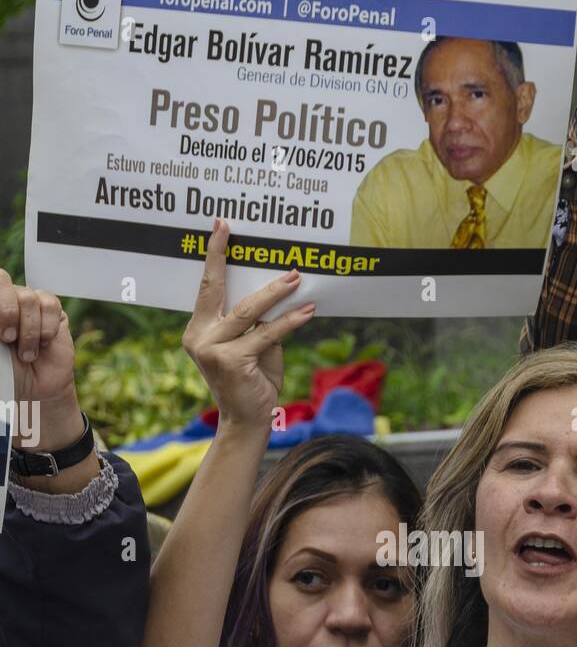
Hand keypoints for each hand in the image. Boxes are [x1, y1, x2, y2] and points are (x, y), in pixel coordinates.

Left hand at [0, 269, 80, 451]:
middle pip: (2, 279)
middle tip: (8, 338)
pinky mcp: (53, 311)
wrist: (36, 389)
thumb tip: (0, 328)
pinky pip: (50, 305)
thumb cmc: (8, 373)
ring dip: (28, 331)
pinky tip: (43, 344)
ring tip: (27, 354)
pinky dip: (46, 328)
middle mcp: (6, 299)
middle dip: (6, 312)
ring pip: (28, 297)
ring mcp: (29, 303)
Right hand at [182, 219, 315, 434]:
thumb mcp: (254, 347)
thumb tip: (279, 292)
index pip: (207, 287)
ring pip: (247, 311)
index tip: (219, 226)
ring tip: (296, 277)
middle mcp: (199, 337)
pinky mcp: (231, 361)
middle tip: (239, 229)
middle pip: (218, 289)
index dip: (214, 255)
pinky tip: (307, 311)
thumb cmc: (252, 382)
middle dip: (226, 256)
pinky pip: (266, 334)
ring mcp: (212, 350)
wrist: (248, 421)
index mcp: (199, 330)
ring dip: (275, 292)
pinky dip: (289, 322)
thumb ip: (258, 323)